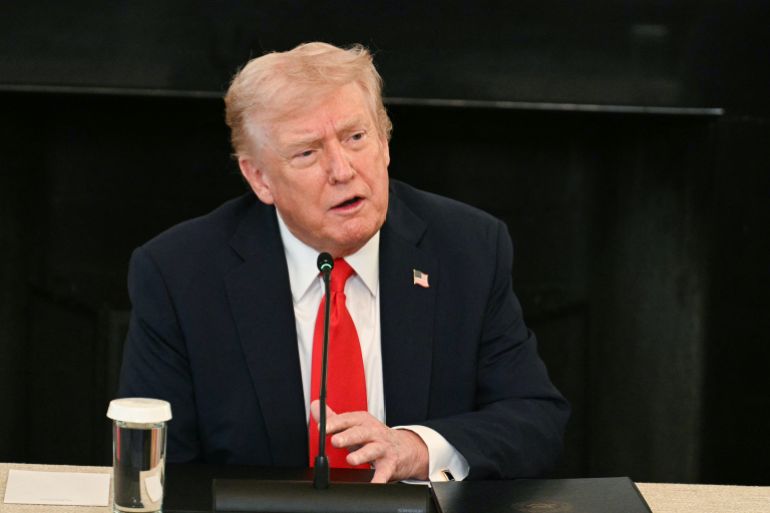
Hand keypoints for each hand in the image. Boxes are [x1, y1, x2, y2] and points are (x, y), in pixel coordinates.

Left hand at [310, 400, 428, 482]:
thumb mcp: (356, 425)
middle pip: (360, 433)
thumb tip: (315, 406)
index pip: (347, 420)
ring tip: (351, 460)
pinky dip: (378, 479)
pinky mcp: (390, 464)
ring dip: (362, 454)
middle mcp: (374, 433)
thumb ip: (334, 418)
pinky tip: (373, 483)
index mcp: (363, 422)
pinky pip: (384, 472)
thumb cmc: (375, 437)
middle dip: (348, 436)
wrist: (404, 448)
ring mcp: (383, 448)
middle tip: (336, 441)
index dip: (335, 423)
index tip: (322, 427)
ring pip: (372, 450)